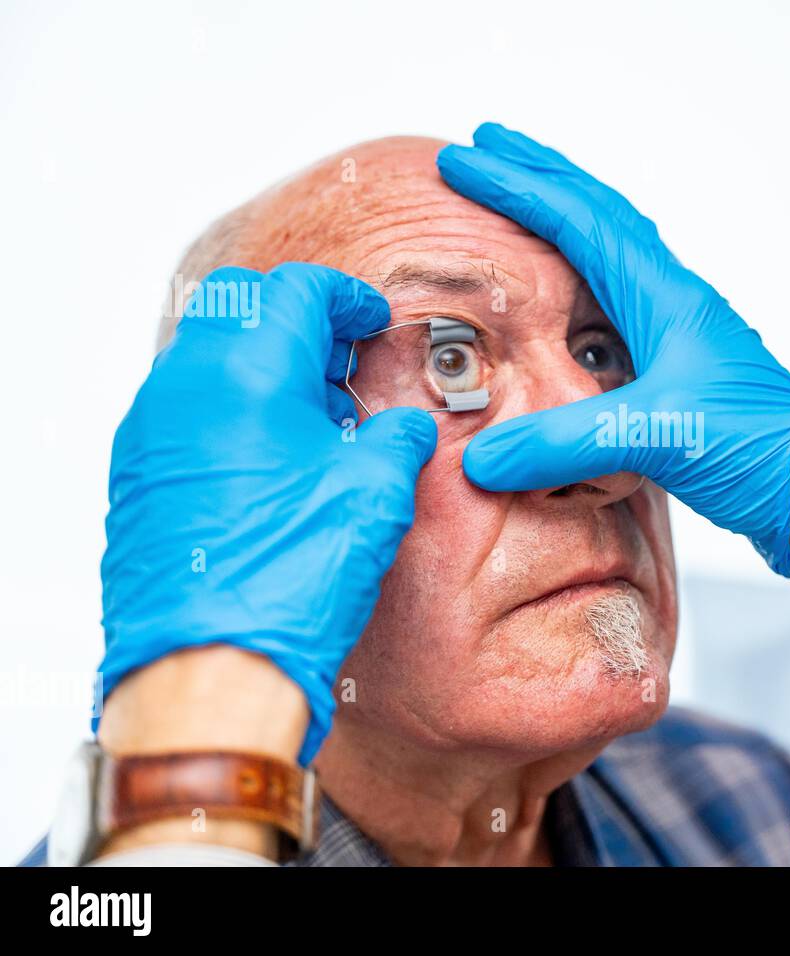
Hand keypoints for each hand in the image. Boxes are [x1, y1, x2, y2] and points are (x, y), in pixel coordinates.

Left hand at [96, 263, 437, 763]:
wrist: (208, 673)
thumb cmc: (282, 587)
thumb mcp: (372, 497)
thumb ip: (395, 440)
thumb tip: (404, 429)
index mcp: (245, 376)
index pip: (295, 291)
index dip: (345, 298)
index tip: (369, 318)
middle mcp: (184, 391)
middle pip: (240, 308)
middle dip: (297, 319)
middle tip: (343, 355)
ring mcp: (152, 433)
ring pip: (207, 357)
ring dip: (263, 363)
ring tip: (316, 413)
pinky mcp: (139, 476)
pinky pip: (184, 408)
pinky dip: (231, 406)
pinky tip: (275, 457)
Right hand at [438, 124, 789, 577]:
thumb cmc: (759, 449)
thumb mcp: (653, 437)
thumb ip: (564, 443)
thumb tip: (483, 456)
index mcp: (668, 299)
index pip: (581, 222)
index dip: (519, 186)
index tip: (467, 157)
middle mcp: (676, 305)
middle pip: (600, 216)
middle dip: (541, 175)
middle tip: (490, 145)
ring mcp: (682, 337)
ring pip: (614, 254)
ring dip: (567, 218)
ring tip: (525, 200)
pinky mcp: (682, 375)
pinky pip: (622, 305)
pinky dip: (586, 281)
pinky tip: (572, 300)